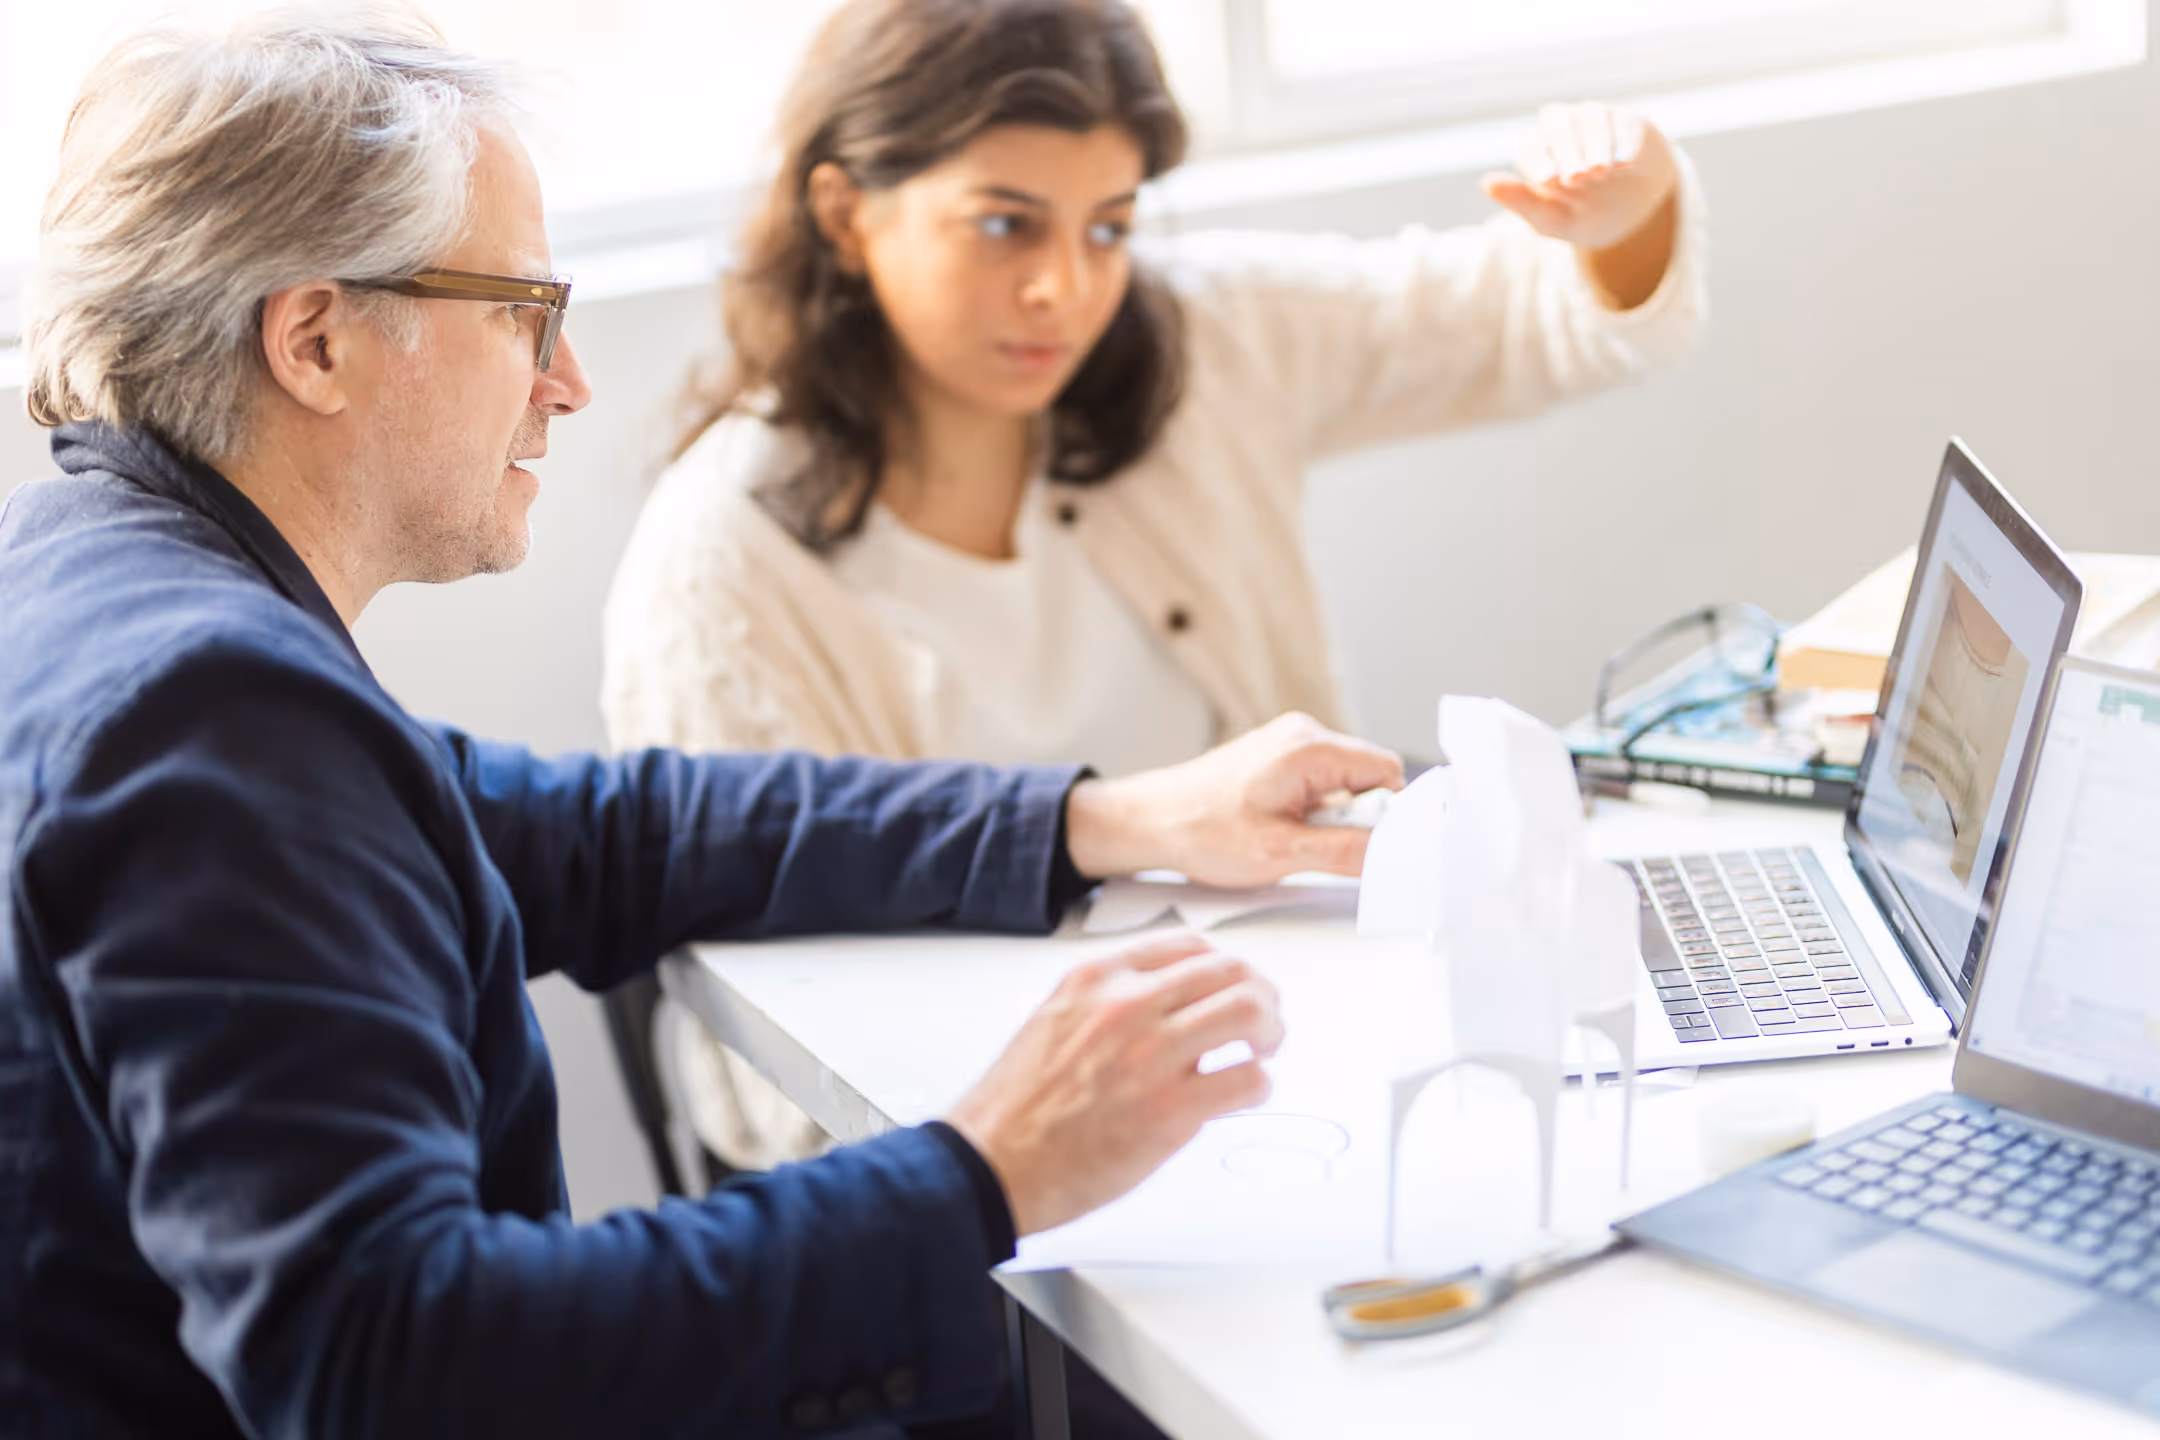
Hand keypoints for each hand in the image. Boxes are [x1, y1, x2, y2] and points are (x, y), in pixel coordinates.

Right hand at [944, 930, 1282, 1234]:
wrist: (991, 1163)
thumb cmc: (1018, 1106)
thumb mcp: (1057, 1021)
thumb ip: (1112, 1005)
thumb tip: (1173, 1009)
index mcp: (1096, 977)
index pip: (1188, 945)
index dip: (1226, 966)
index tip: (1237, 985)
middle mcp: (1126, 1005)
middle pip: (1230, 972)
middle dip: (1260, 995)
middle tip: (1265, 1022)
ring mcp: (1149, 1055)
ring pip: (1248, 1013)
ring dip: (1269, 1033)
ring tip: (1262, 1052)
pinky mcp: (1169, 1111)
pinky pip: (1248, 1080)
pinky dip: (1260, 1085)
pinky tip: (1247, 1094)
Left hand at [1064, 713, 1403, 885]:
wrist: (1150, 820)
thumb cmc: (1201, 830)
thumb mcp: (1281, 853)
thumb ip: (1345, 851)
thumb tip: (1393, 852)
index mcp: (1309, 748)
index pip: (1387, 771)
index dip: (1387, 813)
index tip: (1367, 843)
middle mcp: (1302, 734)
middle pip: (1368, 775)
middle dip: (1356, 817)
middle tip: (1316, 844)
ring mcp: (1288, 743)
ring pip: (1344, 782)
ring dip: (1331, 816)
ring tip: (1291, 837)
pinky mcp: (1277, 757)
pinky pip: (1320, 782)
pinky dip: (1312, 809)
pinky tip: (1283, 828)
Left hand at [1480, 101, 1678, 255]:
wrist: (1631, 214)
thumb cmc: (1581, 215)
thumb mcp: (1551, 218)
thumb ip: (1521, 202)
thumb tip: (1485, 183)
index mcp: (1538, 150)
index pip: (1530, 145)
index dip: (1538, 160)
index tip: (1548, 181)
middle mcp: (1564, 127)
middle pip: (1557, 123)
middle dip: (1566, 149)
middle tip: (1577, 178)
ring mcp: (1596, 120)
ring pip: (1591, 117)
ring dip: (1594, 143)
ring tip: (1602, 171)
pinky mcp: (1628, 121)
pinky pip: (1624, 121)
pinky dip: (1623, 139)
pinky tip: (1624, 162)